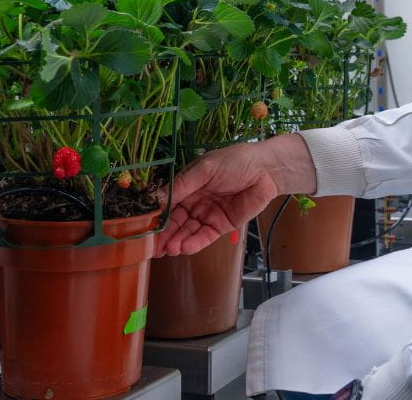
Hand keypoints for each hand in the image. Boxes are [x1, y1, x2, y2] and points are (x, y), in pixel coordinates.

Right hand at [156, 134, 316, 256]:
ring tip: (168, 250)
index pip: (168, 203)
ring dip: (177, 241)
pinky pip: (204, 236)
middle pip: (176, 221)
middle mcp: (195, 201)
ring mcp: (208, 214)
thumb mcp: (205, 169)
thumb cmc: (235, 162)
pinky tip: (184, 247)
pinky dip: (194, 243)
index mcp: (188, 185)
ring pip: (188, 231)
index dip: (158, 216)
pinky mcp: (222, 225)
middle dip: (165, 234)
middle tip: (153, 247)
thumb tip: (156, 198)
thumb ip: (182, 185)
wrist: (266, 170)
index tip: (145, 228)